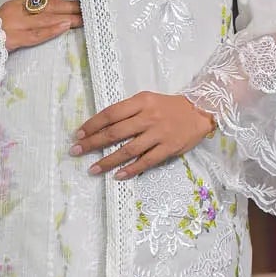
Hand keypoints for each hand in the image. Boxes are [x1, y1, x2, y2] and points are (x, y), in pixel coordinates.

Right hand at [0, 0, 81, 51]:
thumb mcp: (11, 13)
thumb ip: (28, 11)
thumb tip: (53, 9)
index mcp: (19, 3)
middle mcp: (19, 11)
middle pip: (50, 7)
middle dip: (70, 6)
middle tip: (88, 7)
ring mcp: (18, 24)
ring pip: (47, 19)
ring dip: (67, 18)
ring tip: (83, 18)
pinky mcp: (16, 38)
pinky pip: (37, 34)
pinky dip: (52, 30)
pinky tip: (65, 27)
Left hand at [71, 90, 215, 179]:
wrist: (199, 112)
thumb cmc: (168, 107)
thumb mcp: (147, 100)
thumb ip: (128, 111)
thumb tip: (102, 126)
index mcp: (141, 102)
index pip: (111, 113)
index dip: (92, 124)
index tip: (78, 134)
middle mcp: (148, 117)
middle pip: (115, 132)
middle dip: (92, 143)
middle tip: (76, 151)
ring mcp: (158, 134)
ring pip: (128, 150)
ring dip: (108, 161)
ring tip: (93, 169)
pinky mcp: (168, 149)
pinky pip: (146, 161)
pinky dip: (131, 170)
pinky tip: (118, 176)